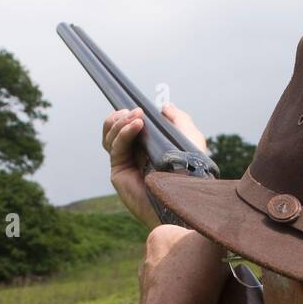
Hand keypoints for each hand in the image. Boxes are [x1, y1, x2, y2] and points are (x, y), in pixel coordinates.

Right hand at [103, 104, 207, 228]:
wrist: (187, 197)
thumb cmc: (193, 172)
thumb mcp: (190, 137)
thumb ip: (178, 119)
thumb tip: (164, 106)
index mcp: (147, 148)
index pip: (127, 128)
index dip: (127, 115)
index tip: (139, 107)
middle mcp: (133, 157)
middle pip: (113, 131)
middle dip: (120, 117)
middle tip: (136, 111)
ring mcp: (125, 165)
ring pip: (109, 138)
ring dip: (120, 122)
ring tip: (137, 116)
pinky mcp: (119, 173)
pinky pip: (115, 148)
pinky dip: (123, 133)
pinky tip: (136, 125)